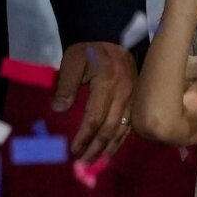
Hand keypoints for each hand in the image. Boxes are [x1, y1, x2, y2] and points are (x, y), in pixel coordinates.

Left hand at [52, 41, 135, 163]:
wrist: (111, 34)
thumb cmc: (89, 49)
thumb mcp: (72, 61)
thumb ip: (65, 85)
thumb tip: (58, 109)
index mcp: (107, 83)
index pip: (95, 118)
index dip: (84, 136)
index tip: (74, 149)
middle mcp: (124, 93)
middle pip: (110, 128)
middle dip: (96, 148)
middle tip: (83, 162)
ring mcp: (133, 95)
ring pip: (123, 128)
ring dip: (109, 147)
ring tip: (98, 161)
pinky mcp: (137, 97)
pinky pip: (130, 123)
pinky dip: (121, 138)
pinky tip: (112, 147)